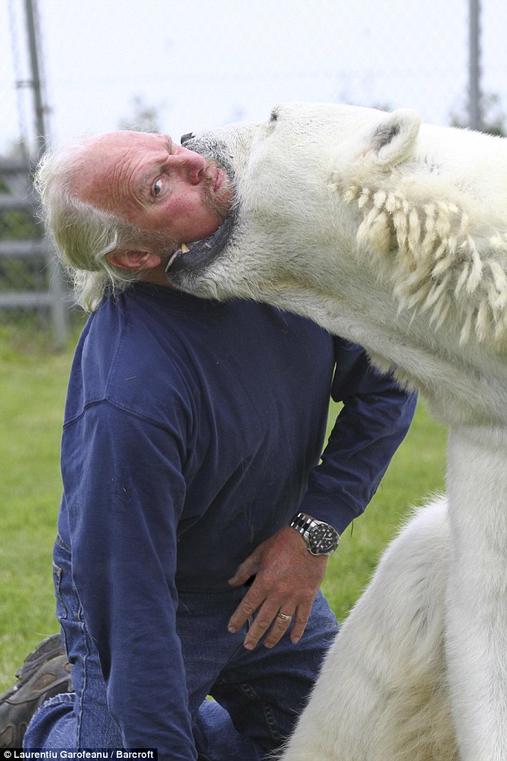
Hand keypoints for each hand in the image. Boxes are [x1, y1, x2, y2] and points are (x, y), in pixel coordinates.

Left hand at [227, 526, 327, 649]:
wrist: (309, 539)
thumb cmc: (282, 543)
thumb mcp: (259, 553)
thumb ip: (245, 569)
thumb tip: (232, 583)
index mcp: (264, 582)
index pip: (247, 606)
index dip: (238, 619)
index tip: (232, 628)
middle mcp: (278, 593)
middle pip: (263, 620)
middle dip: (254, 634)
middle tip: (248, 646)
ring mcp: (294, 597)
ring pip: (282, 623)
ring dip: (274, 636)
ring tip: (267, 645)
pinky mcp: (308, 597)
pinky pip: (302, 618)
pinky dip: (298, 630)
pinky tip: (293, 640)